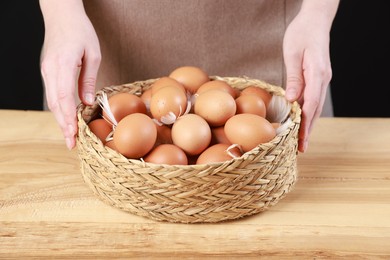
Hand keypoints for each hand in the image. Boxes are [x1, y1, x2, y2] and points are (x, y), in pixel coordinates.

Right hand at [40, 0, 100, 149]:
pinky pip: (52, 94)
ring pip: (52, 101)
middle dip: (63, 125)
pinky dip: (58, 109)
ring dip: (59, 120)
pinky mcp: (47, 71)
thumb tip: (86, 103)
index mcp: (62, 64)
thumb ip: (88, 79)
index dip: (68, 118)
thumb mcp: (93, 54)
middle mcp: (50, 70)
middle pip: (55, 103)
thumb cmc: (80, 31)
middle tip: (71, 144)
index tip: (73, 133)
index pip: (64, 97)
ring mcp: (46, 70)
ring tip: (68, 137)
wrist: (61, 15)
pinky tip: (65, 119)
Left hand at [283, 1, 337, 152]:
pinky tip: (302, 122)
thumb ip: (293, 77)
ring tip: (301, 141)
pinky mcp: (318, 78)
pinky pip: (314, 99)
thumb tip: (291, 100)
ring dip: (309, 124)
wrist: (315, 21)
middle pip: (315, 110)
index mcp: (317, 74)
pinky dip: (309, 113)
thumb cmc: (301, 33)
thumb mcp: (293, 54)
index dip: (305, 125)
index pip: (311, 105)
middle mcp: (323, 79)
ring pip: (316, 107)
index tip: (300, 139)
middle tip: (301, 149)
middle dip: (308, 131)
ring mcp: (322, 79)